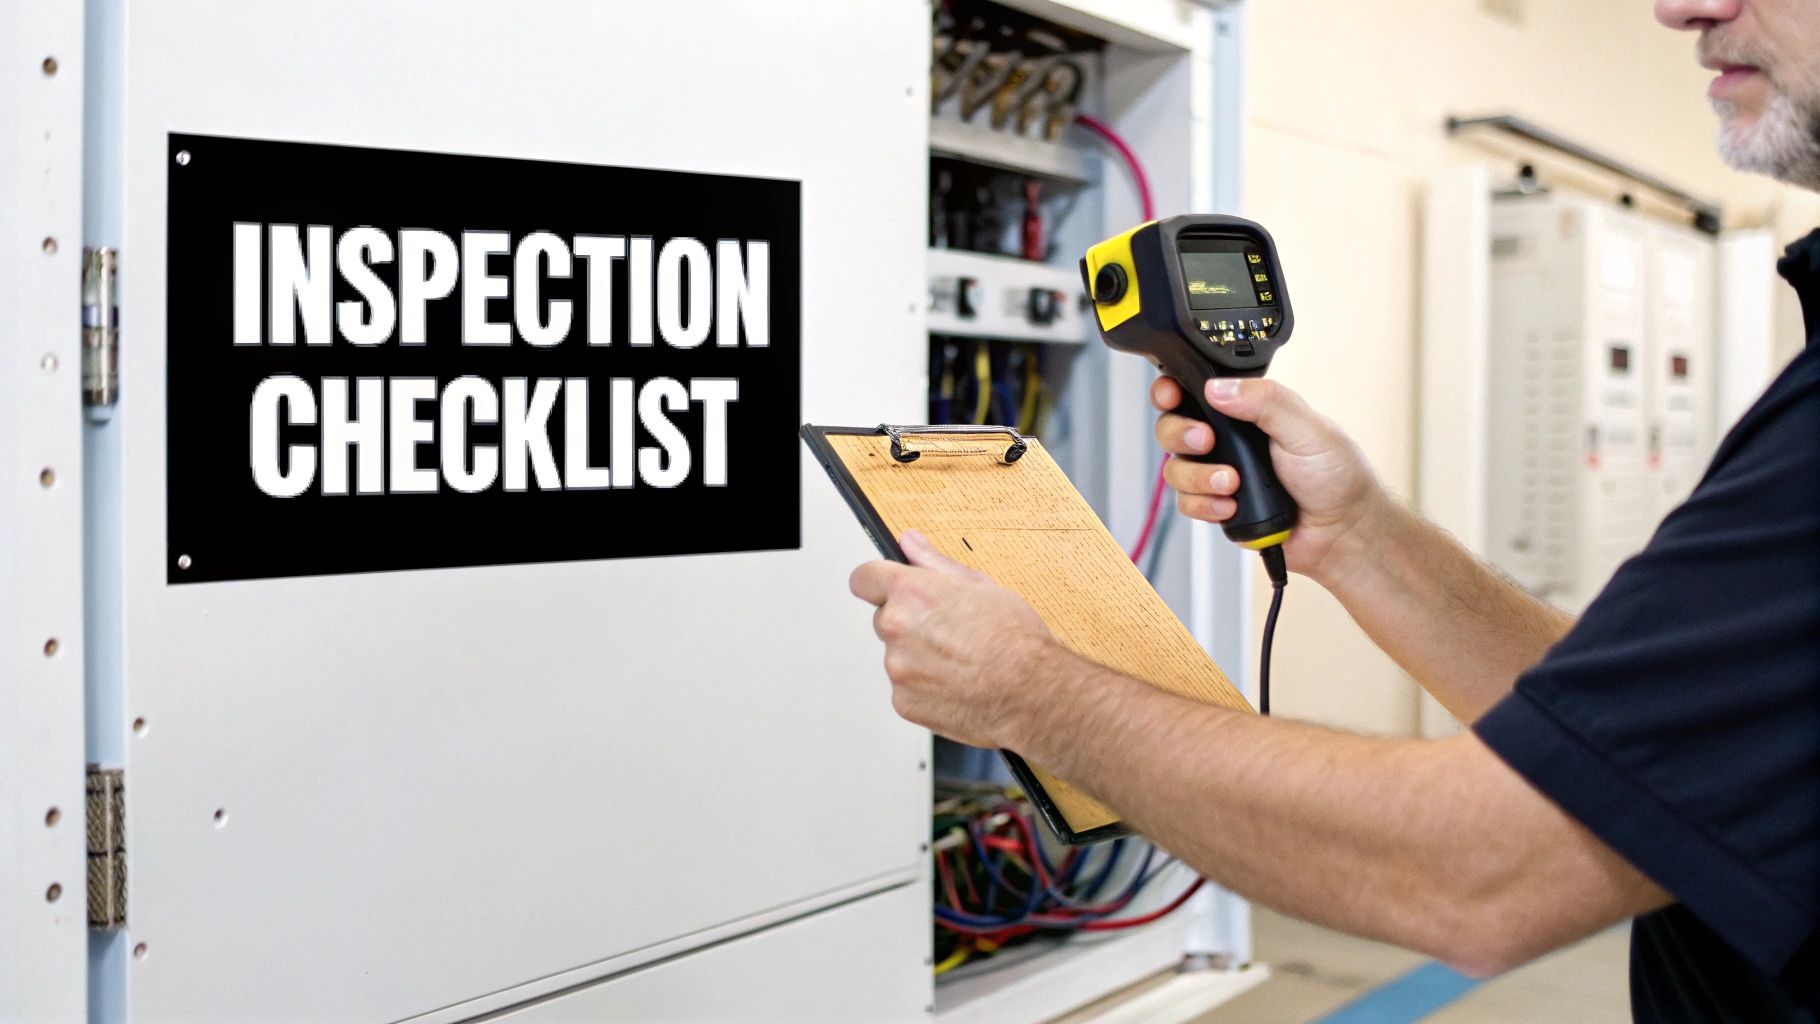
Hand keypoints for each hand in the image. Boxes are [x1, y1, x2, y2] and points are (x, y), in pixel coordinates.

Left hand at [848, 529, 1060, 749]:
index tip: (885, 588)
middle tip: (948, 631)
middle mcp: (897, 628)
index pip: (864, 578)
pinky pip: (905, 688)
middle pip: (884, 619)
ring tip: (959, 660)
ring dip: (917, 657)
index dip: (877, 582)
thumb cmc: (1016, 640)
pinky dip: (924, 687)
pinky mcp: (904, 702)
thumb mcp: (980, 586)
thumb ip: (934, 563)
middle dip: (908, 622)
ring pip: (897, 656)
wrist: (1034, 692)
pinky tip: (956, 682)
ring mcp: (898, 668)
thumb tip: (910, 542)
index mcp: (912, 592)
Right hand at [1152, 376, 1385, 583]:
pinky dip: (1205, 506)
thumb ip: (1266, 401)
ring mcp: (1219, 474)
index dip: (1172, 390)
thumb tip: (1219, 388)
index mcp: (1247, 411)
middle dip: (1180, 434)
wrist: (1342, 532)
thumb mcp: (1308, 428)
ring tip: (1232, 484)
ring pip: (1175, 470)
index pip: (1196, 391)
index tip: (1172, 396)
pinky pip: (1187, 504)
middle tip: (1206, 441)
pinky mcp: (1217, 507)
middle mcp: (1228, 441)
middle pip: (1172, 428)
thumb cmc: (1336, 476)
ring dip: (1198, 477)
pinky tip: (1232, 507)